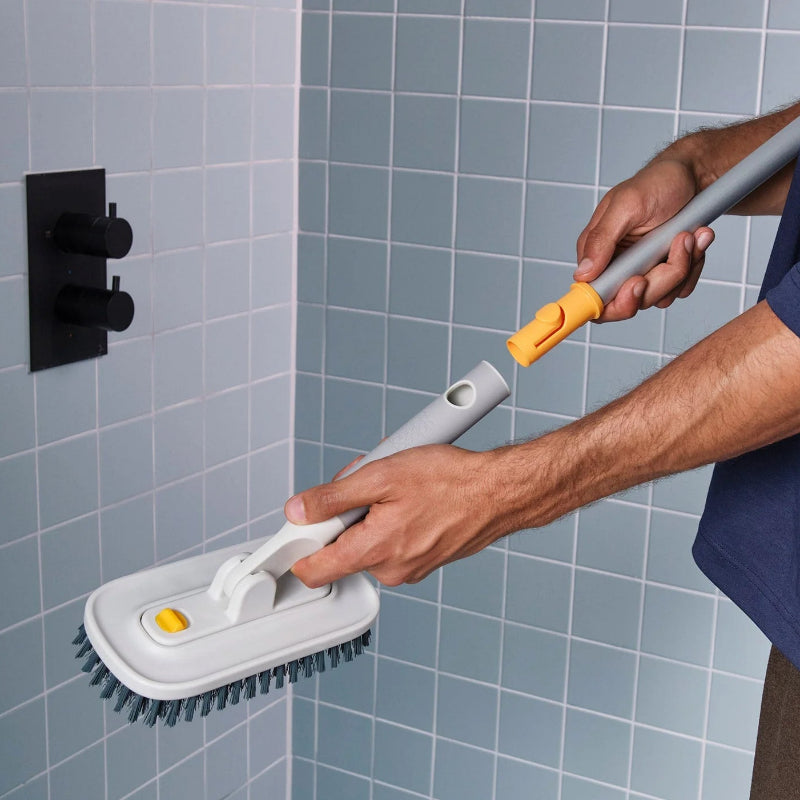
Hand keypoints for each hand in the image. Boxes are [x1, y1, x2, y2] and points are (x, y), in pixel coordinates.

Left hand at [285, 445, 512, 587]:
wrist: (499, 492)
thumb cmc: (451, 481)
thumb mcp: (382, 475)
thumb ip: (333, 497)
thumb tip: (298, 511)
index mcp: (374, 551)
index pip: (314, 571)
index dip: (299, 545)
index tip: (300, 525)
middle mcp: (390, 569)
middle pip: (342, 547)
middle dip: (346, 513)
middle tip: (367, 481)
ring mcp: (409, 568)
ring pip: (369, 541)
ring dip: (372, 513)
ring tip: (397, 485)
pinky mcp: (424, 560)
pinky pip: (392, 541)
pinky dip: (393, 519)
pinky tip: (411, 497)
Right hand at [575, 158, 714, 321]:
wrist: (694, 176)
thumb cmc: (657, 182)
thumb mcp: (626, 205)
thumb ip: (601, 240)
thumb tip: (583, 273)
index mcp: (597, 254)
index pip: (593, 297)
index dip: (614, 302)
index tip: (638, 283)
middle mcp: (617, 268)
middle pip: (631, 303)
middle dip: (661, 278)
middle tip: (678, 244)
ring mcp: (642, 272)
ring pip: (660, 296)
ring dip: (682, 266)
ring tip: (688, 234)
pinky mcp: (665, 273)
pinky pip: (680, 288)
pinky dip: (693, 266)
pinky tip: (694, 240)